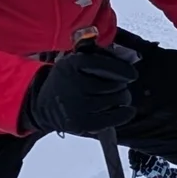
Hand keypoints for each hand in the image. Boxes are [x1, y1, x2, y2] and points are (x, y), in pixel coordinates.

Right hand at [21, 43, 138, 136]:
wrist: (44, 104)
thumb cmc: (68, 80)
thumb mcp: (75, 60)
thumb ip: (98, 55)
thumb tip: (129, 57)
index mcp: (73, 64)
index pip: (106, 66)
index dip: (123, 70)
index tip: (132, 75)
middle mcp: (74, 84)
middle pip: (114, 84)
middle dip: (120, 86)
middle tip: (117, 88)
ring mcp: (77, 105)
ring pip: (115, 100)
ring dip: (121, 99)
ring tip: (115, 98)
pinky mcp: (81, 123)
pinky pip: (112, 118)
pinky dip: (123, 114)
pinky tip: (127, 111)